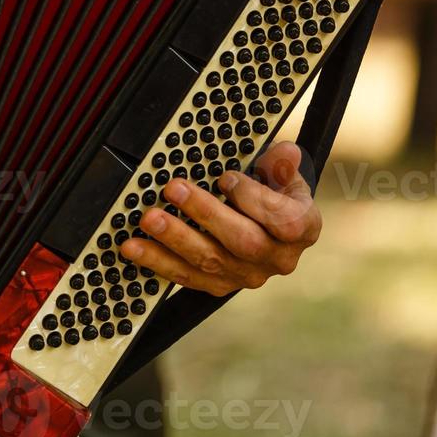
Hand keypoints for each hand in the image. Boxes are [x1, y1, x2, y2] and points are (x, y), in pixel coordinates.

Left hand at [119, 142, 320, 297]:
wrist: (269, 234)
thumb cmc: (276, 199)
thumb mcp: (283, 178)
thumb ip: (281, 165)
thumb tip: (284, 151)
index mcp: (302, 230)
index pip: (284, 222)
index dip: (254, 199)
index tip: (225, 178)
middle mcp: (278, 259)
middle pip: (243, 241)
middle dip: (205, 213)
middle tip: (175, 189)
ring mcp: (247, 276)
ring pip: (209, 261)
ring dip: (175, 239)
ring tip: (149, 218)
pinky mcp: (219, 286)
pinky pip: (185, 276)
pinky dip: (157, 261)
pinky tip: (134, 247)